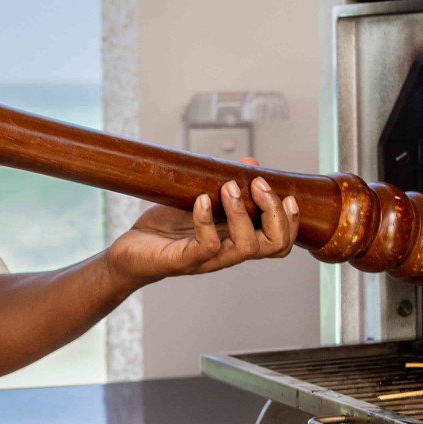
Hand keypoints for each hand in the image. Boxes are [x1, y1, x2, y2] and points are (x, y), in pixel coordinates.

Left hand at [105, 166, 297, 283]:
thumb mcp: (200, 199)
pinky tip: (201, 200)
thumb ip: (226, 183)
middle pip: (275, 246)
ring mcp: (208, 259)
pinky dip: (206, 220)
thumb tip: (251, 162)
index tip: (287, 193)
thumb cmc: (166, 228)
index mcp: (237, 239)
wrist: (130, 251)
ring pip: (246, 247)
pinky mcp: (183, 261)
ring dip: (241, 213)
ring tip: (229, 187)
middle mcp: (228, 253)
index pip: (280, 242)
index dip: (292, 221)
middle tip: (257, 185)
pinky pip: (205, 246)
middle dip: (275, 213)